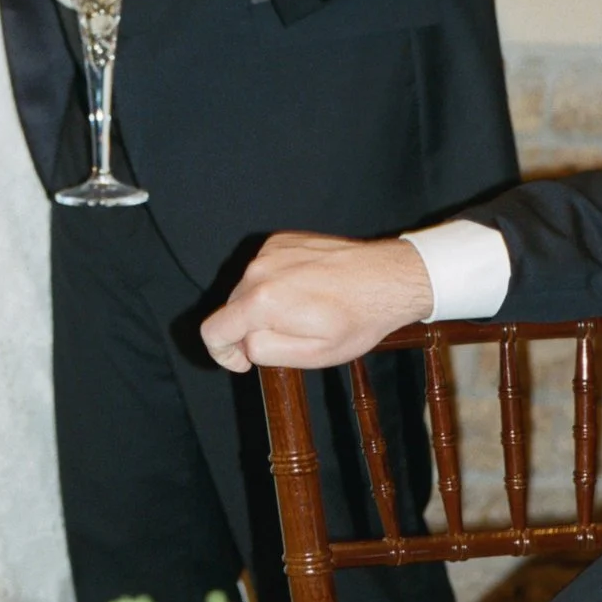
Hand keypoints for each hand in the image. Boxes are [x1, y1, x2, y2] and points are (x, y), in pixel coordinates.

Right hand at [199, 233, 434, 372]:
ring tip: (304, 310)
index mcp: (262, 301)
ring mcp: (269, 250)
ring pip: (247, 289)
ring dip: (264, 305)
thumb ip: (266, 351)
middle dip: (249, 329)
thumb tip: (244, 343)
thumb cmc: (357, 320)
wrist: (388, 278)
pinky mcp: (281, 240)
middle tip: (290, 337)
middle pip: (231, 309)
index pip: (213, 330)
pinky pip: (263, 269)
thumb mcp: (313, 354)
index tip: (243, 362)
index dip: (221, 354)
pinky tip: (307, 289)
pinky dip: (276, 282)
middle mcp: (258, 270)